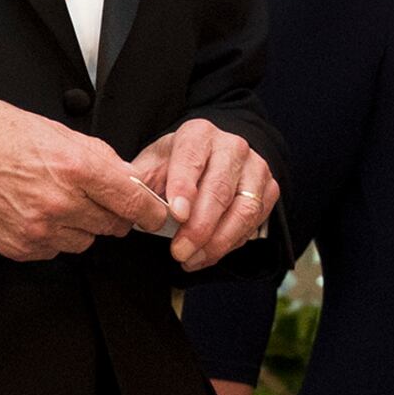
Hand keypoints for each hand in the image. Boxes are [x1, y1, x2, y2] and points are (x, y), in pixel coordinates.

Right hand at [0, 99, 181, 261]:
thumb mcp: (59, 132)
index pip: (131, 201)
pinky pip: (55, 250)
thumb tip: (129, 179)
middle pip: (112, 225)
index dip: (148, 210)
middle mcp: (60, 201)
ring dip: (80, 227)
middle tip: (93, 199)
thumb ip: (100, 158)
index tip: (154, 215)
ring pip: (85, 241)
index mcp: (76, 166)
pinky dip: (53, 236)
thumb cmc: (4, 136)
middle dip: (110, 214)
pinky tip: (35, 213)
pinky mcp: (21, 247)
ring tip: (56, 202)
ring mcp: (39, 228)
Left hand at [132, 118, 279, 269]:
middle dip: (199, 226)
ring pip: (243, 209)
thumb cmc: (178, 166)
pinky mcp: (269, 189)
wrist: (214, 159)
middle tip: (180, 251)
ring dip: (217, 241)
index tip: (176, 213)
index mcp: (198, 134)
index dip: (184, 186)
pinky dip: (231, 244)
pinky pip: (254, 222)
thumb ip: (140, 183)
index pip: (191, 158)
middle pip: (219, 190)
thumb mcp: (154, 166)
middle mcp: (231, 146)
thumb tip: (124, 202)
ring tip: (191, 259)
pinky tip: (207, 255)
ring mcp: (255, 167)